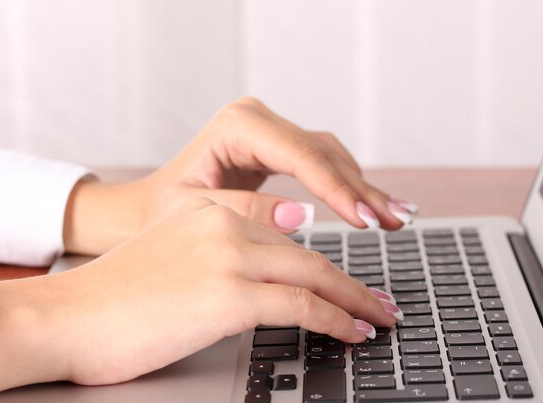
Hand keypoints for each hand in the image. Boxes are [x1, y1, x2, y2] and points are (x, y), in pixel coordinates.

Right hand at [0, 199, 400, 396]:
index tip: (344, 278)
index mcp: (209, 210)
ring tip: (379, 318)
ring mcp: (226, 256)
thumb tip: (272, 263)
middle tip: (380, 301)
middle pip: (306, 251)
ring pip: (313, 274)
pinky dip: (335, 319)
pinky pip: (300, 304)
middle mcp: (222, 224)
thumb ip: (219, 251)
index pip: (282, 233)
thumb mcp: (171, 256)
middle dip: (351, 280)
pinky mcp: (226, 294)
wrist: (66, 316)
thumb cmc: (112, 297)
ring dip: (354, 300)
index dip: (321, 258)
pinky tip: (352, 331)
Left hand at [63, 97, 417, 254]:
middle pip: (321, 153)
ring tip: (396, 217)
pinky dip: (348, 185)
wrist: (146, 210)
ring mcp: (269, 131)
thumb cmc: (160, 212)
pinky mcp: (277, 148)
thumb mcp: (196, 213)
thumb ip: (247, 210)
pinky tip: (371, 206)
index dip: (336, 188)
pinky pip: (321, 162)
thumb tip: (303, 214)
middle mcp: (257, 119)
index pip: (299, 155)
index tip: (364, 219)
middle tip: (395, 220)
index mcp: (236, 126)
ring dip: (362, 187)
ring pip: (329, 155)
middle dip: (360, 190)